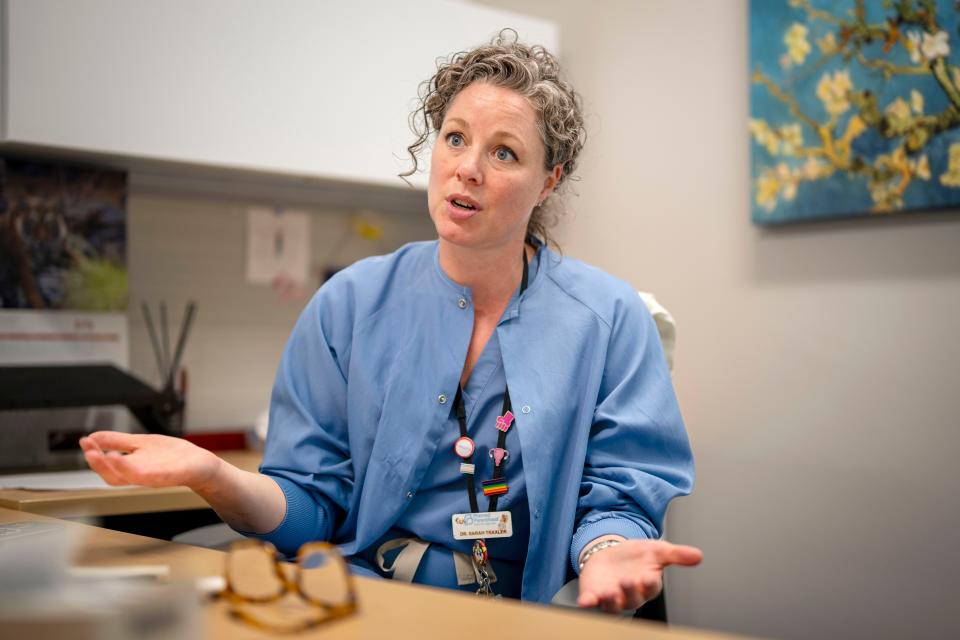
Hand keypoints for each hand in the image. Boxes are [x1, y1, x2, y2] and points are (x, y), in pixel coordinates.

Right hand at [79, 431, 222, 490]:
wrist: (199, 463)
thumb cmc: (171, 456)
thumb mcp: (139, 444)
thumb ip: (116, 441)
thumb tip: (92, 437)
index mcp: (132, 468)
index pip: (107, 467)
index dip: (93, 457)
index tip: (84, 441)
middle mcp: (141, 475)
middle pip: (113, 477)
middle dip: (99, 464)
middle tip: (89, 450)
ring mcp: (155, 476)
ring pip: (130, 477)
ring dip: (116, 467)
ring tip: (104, 455)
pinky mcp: (169, 475)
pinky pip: (151, 476)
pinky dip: (138, 470)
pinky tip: (130, 459)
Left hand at [577, 539, 702, 613]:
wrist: (610, 552)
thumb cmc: (636, 556)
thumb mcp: (657, 550)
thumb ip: (677, 555)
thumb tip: (699, 555)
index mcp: (647, 585)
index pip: (651, 587)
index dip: (649, 583)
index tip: (648, 576)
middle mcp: (630, 595)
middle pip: (632, 598)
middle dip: (630, 591)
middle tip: (628, 581)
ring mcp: (611, 597)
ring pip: (613, 606)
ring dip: (611, 601)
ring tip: (608, 593)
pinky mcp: (594, 595)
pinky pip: (591, 603)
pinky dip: (589, 603)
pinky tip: (585, 601)